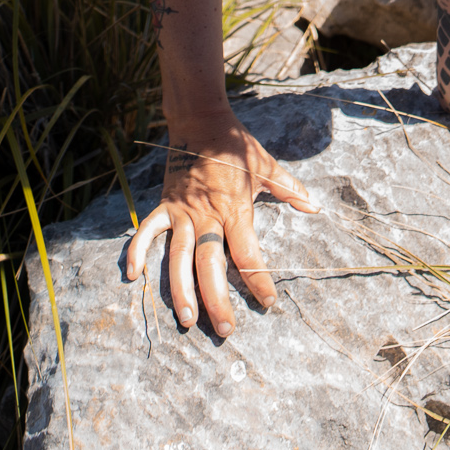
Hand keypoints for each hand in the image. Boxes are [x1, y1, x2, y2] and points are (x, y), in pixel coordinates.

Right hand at [124, 110, 318, 337]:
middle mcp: (207, 215)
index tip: (268, 302)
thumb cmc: (237, 147)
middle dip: (217, 299)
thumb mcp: (267, 166)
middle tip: (226, 329)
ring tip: (187, 320)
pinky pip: (147, 231)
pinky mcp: (164, 205)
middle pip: (211, 264)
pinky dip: (138, 251)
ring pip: (178, 257)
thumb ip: (290, 189)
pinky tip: (133, 277)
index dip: (258, 279)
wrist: (201, 120)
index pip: (248, 252)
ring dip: (181, 289)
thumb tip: (316, 208)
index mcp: (235, 208)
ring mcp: (182, 212)